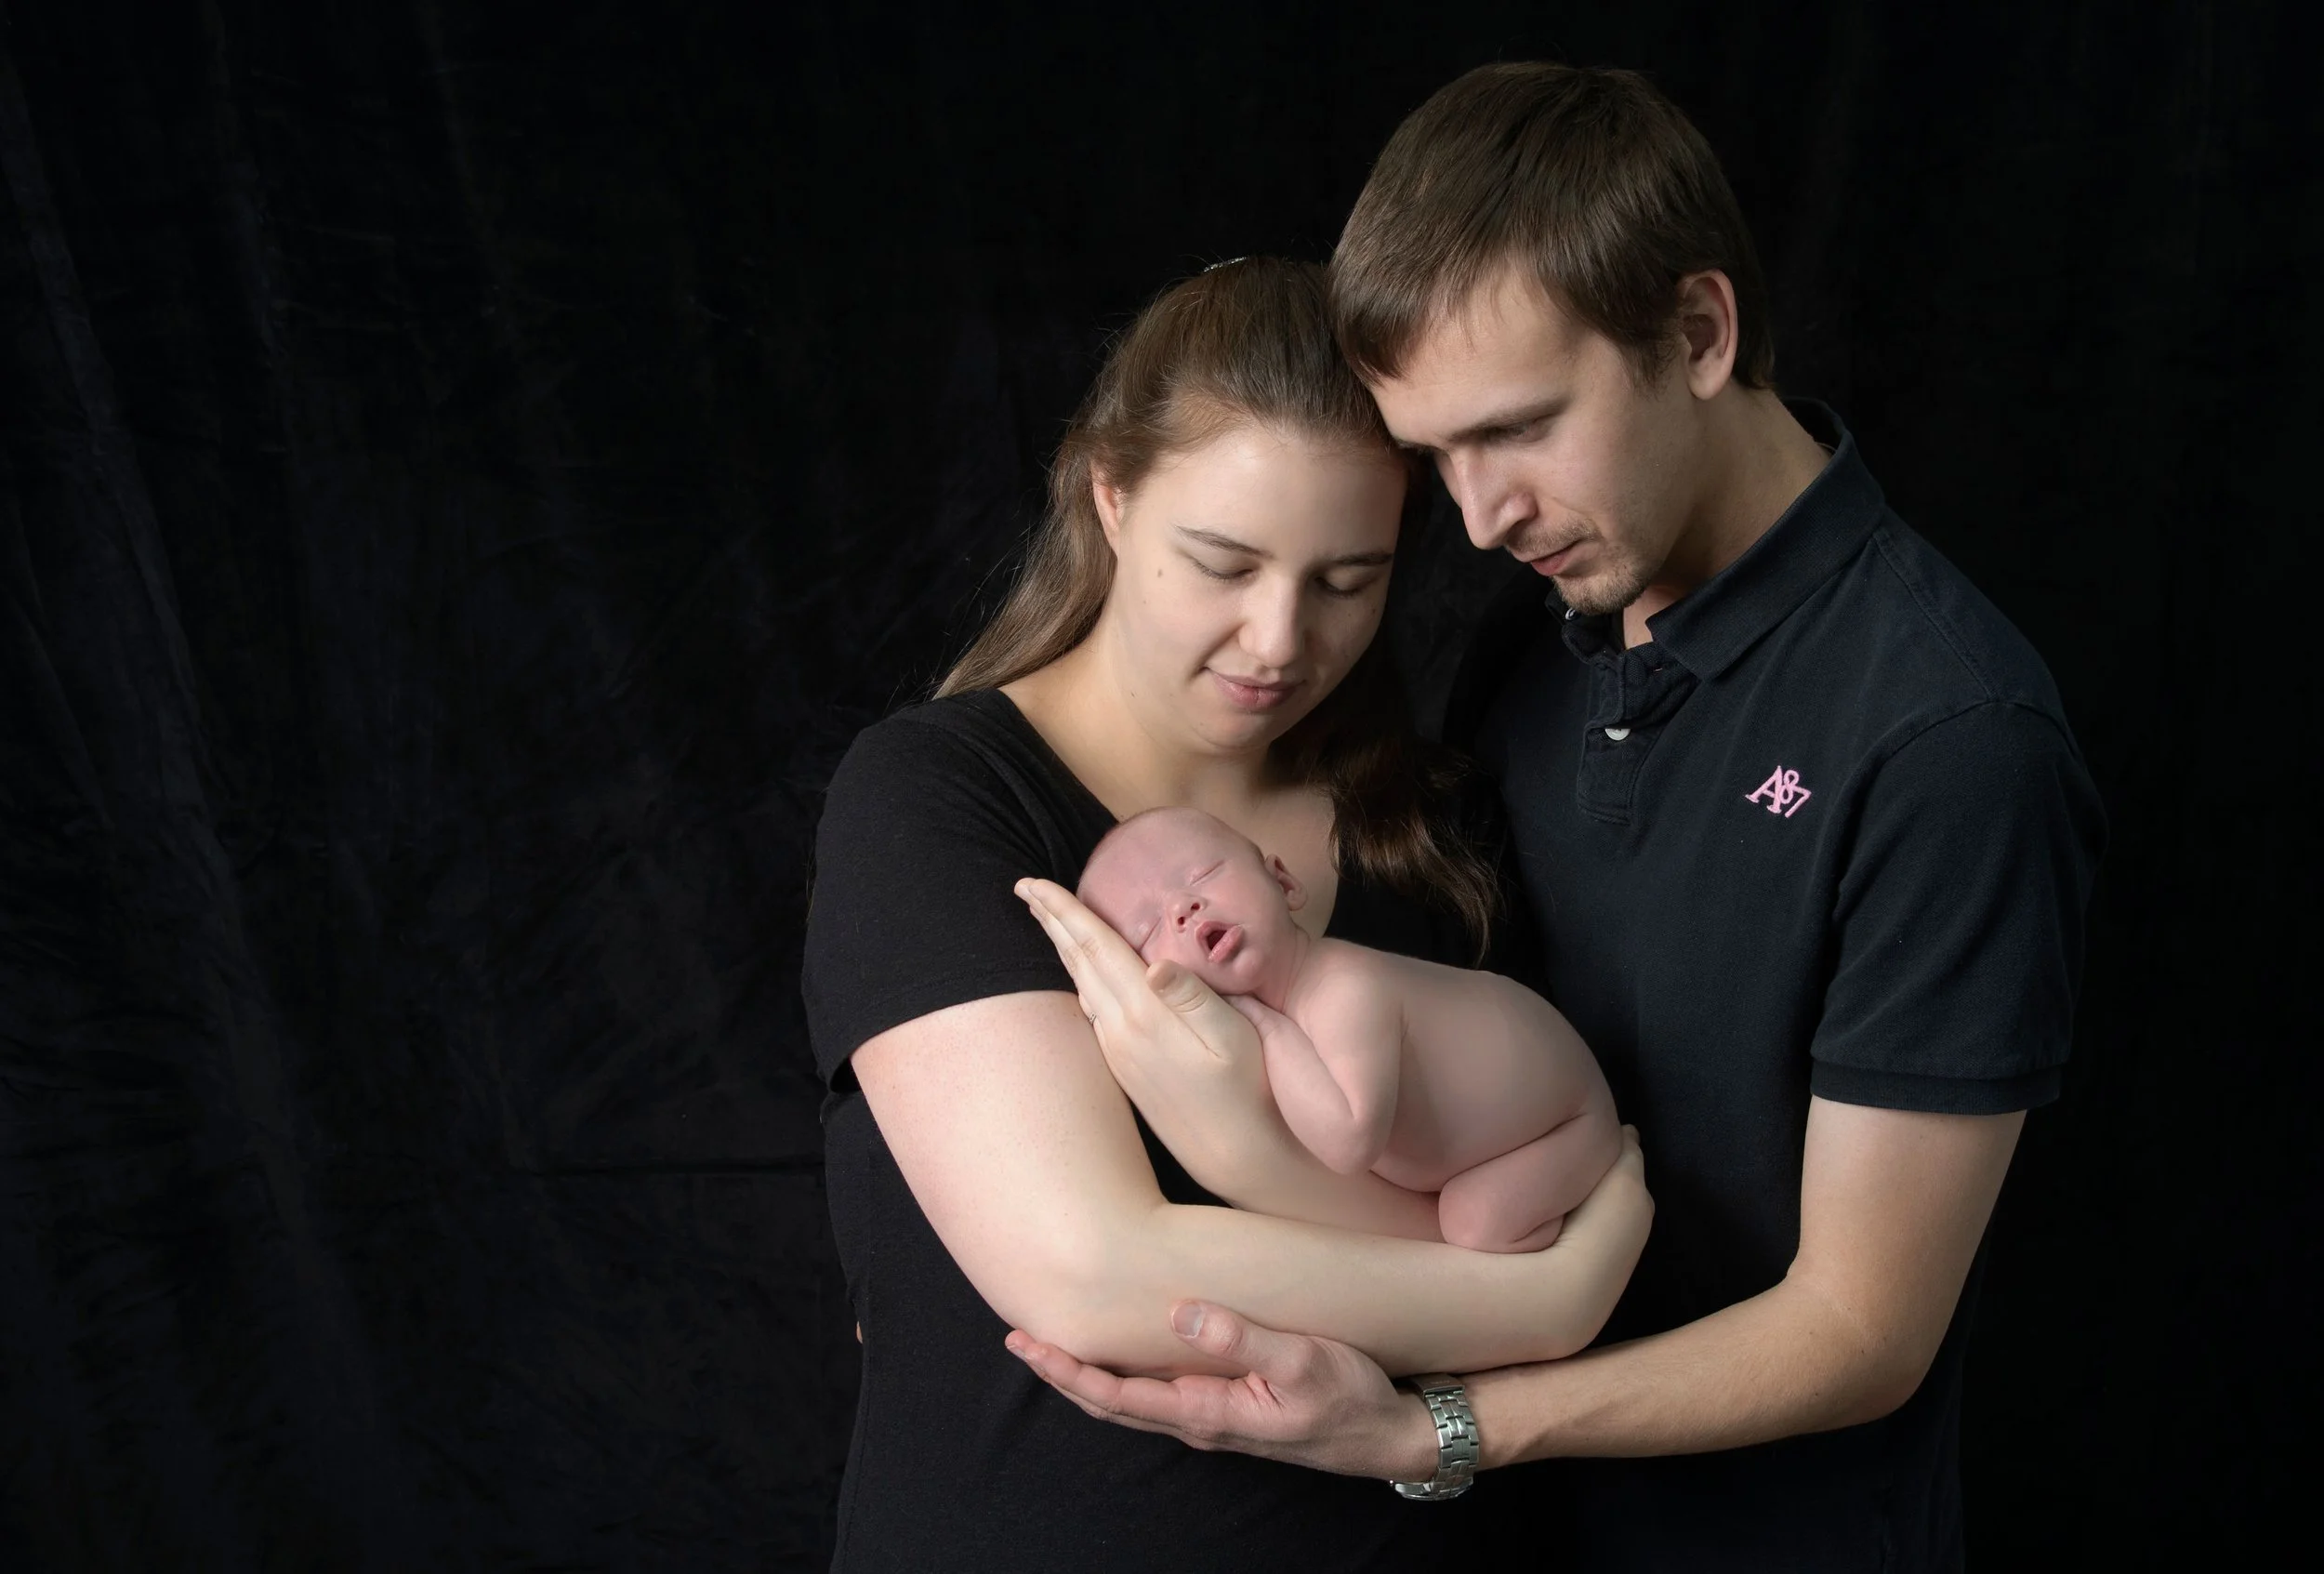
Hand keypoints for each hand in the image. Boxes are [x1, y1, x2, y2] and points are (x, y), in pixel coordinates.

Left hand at [1006, 1300, 1439, 1481]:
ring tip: (1057, 1345)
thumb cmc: (1350, 1399)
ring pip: (1134, 1401)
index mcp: (1206, 1413)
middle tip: (1019, 1340)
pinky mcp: (1231, 1407)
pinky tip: (1125, 1354)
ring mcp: (1214, 1417)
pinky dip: (1128, 1376)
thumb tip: (1178, 1313)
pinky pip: (1162, 1394)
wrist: (1390, 1436)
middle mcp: (1200, 1421)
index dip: (1068, 1371)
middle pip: (1113, 1403)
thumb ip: (1238, 1338)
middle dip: (1064, 1374)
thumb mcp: (1300, 1362)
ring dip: (1091, 1376)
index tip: (1027, 1344)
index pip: (1116, 1397)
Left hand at [1015, 878, 1272, 1172]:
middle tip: (1025, 887)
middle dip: (1051, 921)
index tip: (1033, 883)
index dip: (1065, 911)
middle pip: (1077, 963)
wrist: (1233, 1155)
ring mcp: (1116, 1051)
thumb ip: (1194, 996)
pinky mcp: (1122, 1067)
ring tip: (1047, 919)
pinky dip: (1079, 977)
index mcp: (1144, 1014)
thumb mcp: (1233, 1037)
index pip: (1097, 949)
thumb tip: (1154, 963)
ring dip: (1062, 948)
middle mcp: (1118, 1032)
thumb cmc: (1246, 1091)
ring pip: (1080, 986)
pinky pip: (1091, 1009)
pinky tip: (1081, 973)